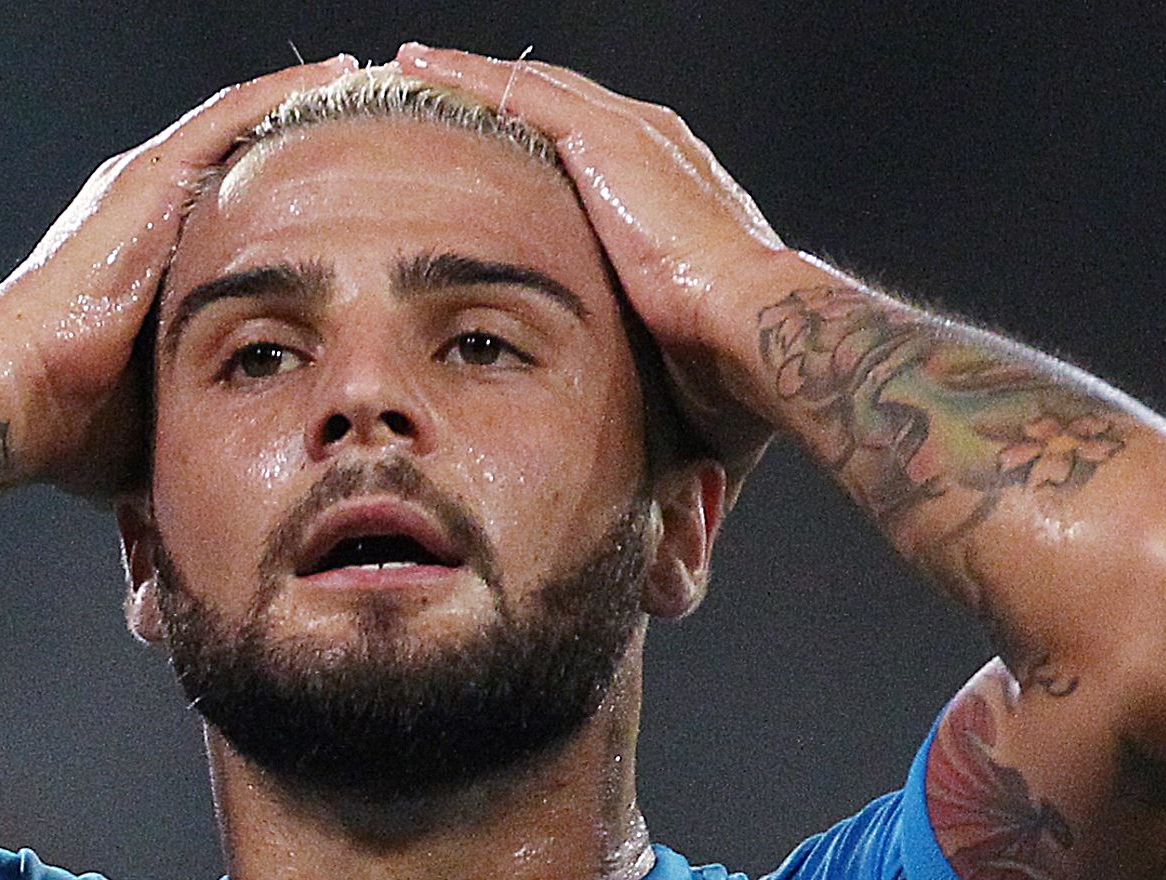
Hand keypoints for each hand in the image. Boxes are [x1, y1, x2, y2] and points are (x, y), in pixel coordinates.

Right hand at [0, 57, 361, 496]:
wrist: (19, 398)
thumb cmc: (73, 425)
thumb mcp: (160, 414)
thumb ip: (198, 419)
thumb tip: (231, 478)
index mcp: (148, 262)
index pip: (234, 216)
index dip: (289, 202)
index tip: (345, 199)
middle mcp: (146, 212)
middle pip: (243, 158)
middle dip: (307, 140)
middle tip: (374, 125)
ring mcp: (146, 189)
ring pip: (244, 122)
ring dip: (306, 101)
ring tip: (369, 81)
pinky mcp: (151, 178)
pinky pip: (233, 117)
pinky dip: (287, 92)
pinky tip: (340, 76)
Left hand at [392, 45, 798, 469]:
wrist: (755, 338)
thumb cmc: (734, 378)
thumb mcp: (683, 391)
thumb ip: (660, 422)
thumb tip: (674, 527)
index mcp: (672, 205)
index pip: (594, 166)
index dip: (542, 161)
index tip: (494, 169)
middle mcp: (654, 155)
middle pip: (559, 114)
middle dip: (499, 105)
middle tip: (435, 95)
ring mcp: (632, 141)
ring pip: (532, 92)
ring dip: (470, 79)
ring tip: (410, 68)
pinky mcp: (607, 141)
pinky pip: (520, 93)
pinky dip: (467, 76)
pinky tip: (417, 66)